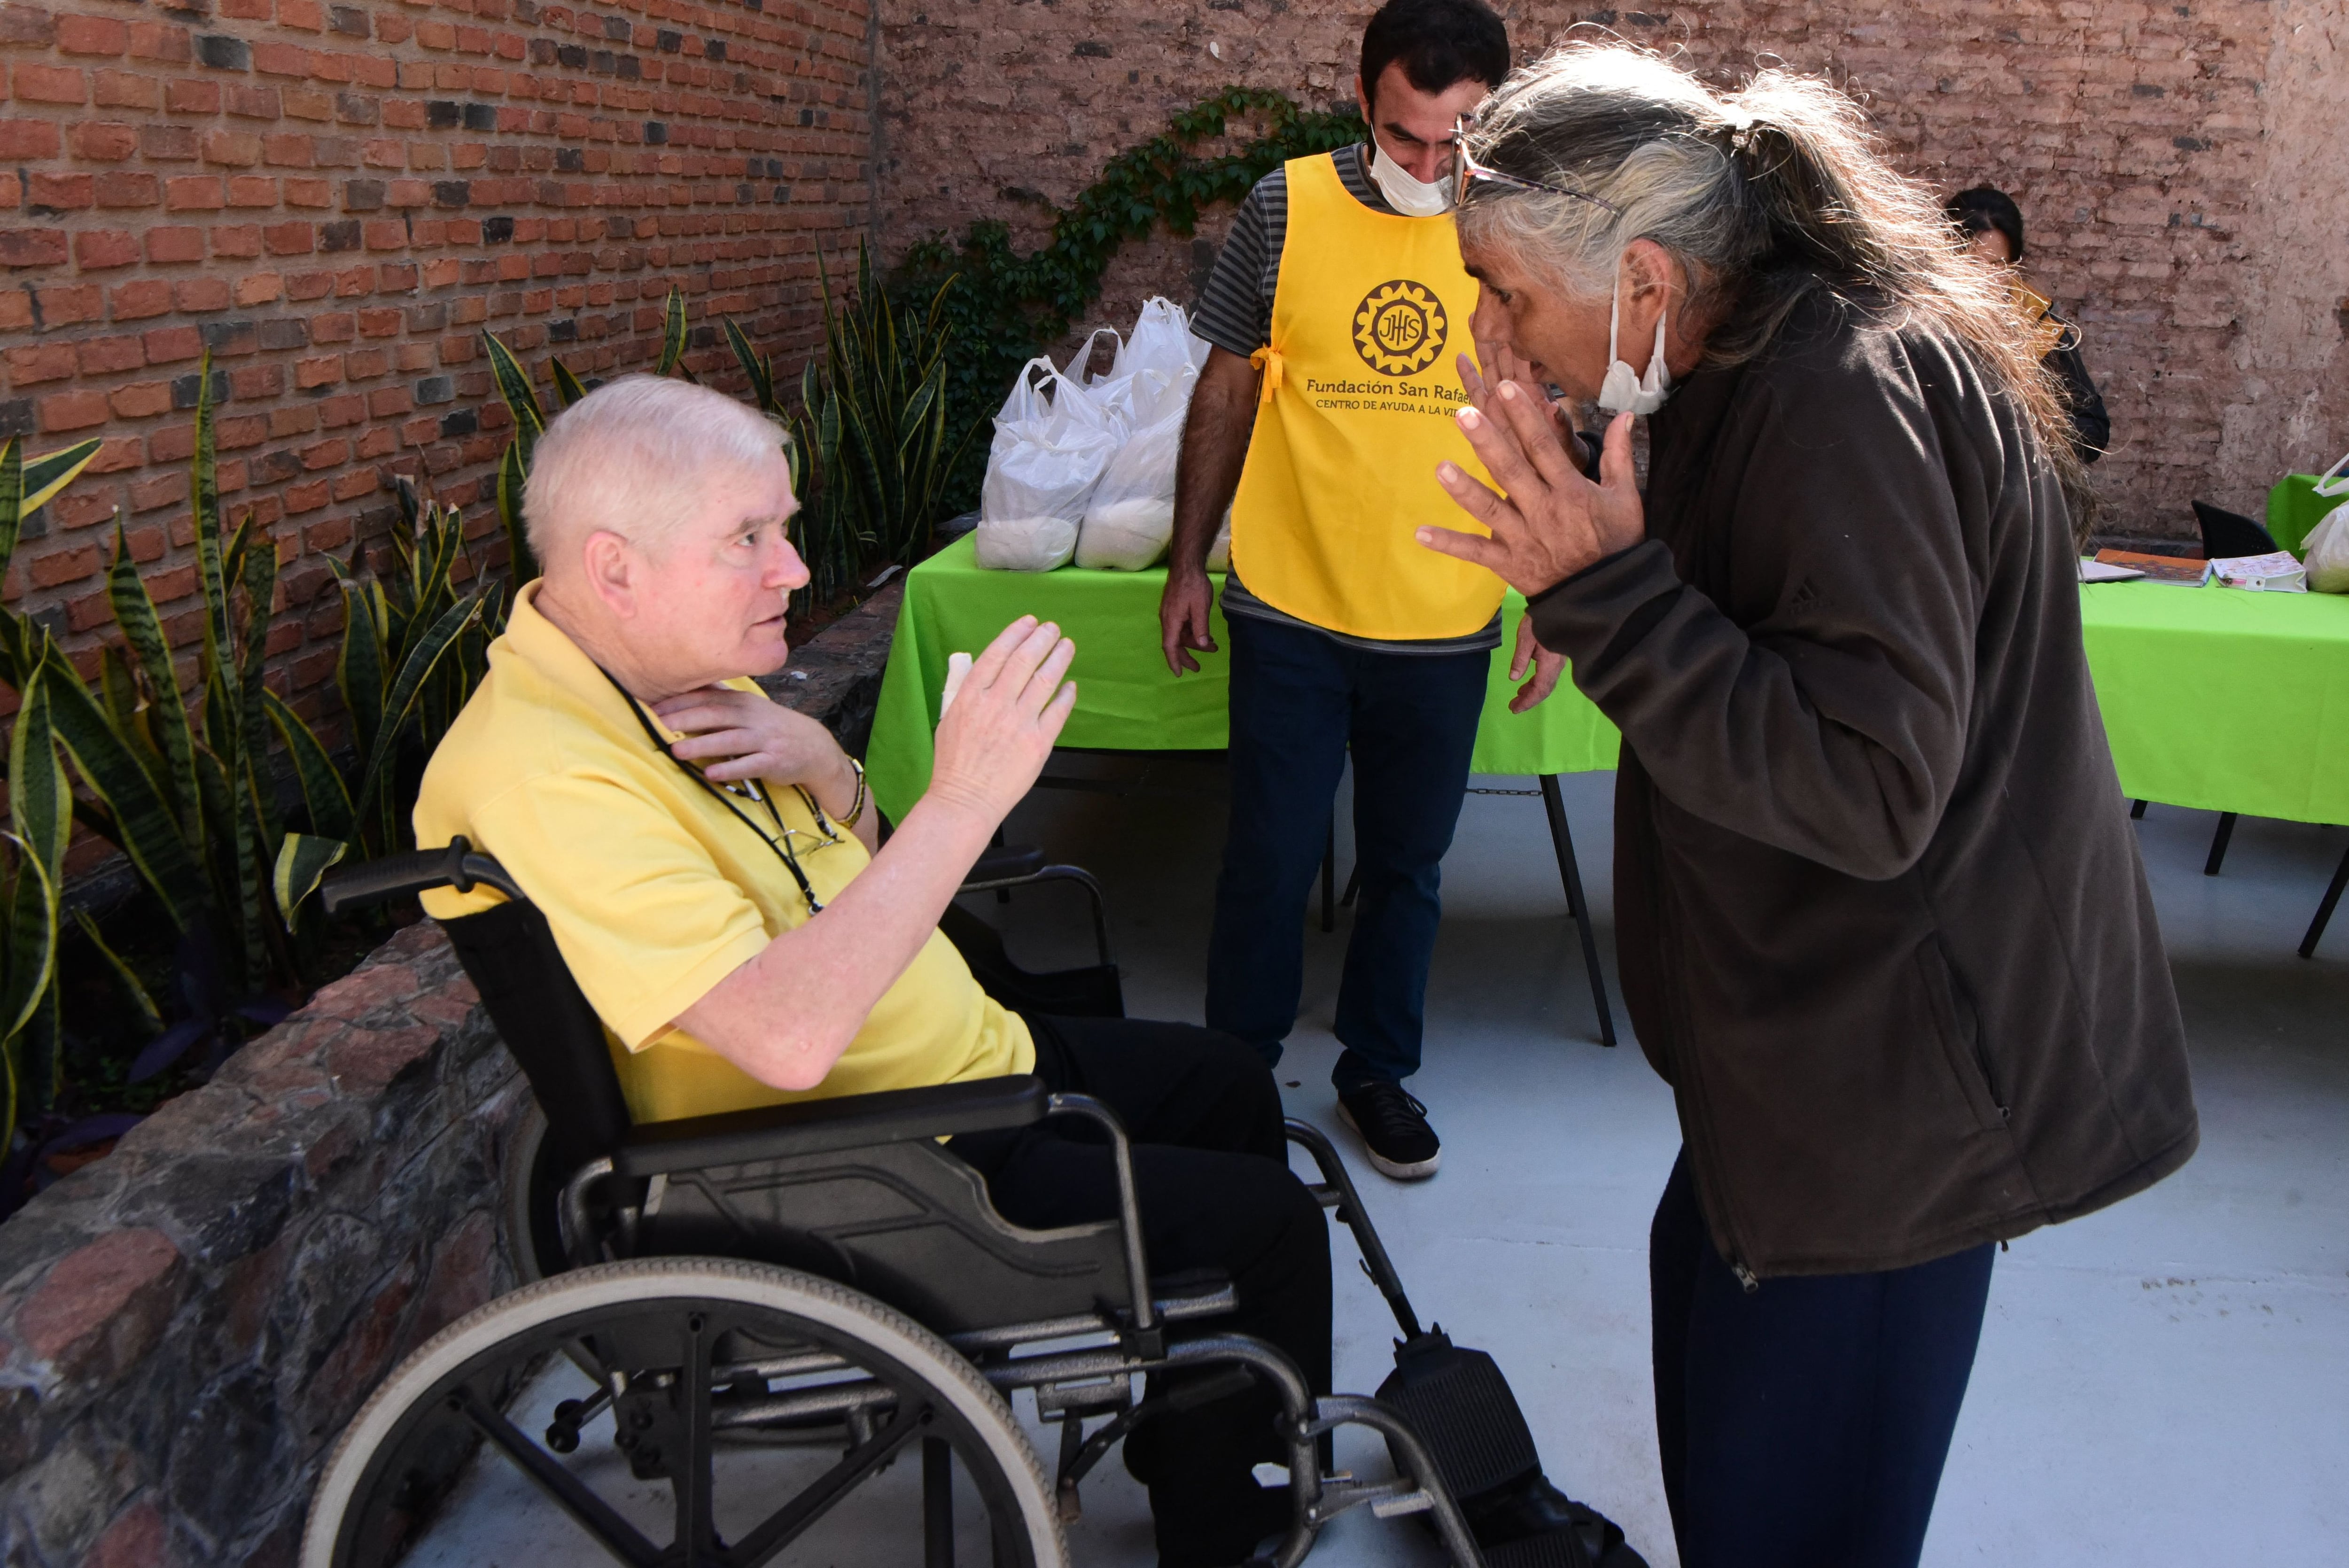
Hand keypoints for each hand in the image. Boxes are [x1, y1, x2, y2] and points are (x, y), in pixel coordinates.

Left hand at [654, 684, 844, 790]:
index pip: (707, 697)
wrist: (813, 746)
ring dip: (702, 744)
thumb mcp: (748, 708)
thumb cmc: (770, 728)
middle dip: (685, 719)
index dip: (680, 701)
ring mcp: (764, 739)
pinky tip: (711, 773)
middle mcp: (751, 717)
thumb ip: (718, 701)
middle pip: (715, 715)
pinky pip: (750, 765)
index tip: (651, 706)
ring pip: (730, 740)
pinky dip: (730, 768)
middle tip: (656, 725)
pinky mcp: (774, 761)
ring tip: (676, 751)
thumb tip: (681, 691)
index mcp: (741, 702)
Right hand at [928, 615, 1077, 823]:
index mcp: (970, 696)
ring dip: (1058, 659)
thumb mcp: (948, 718)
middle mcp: (995, 704)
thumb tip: (972, 661)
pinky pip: (1057, 711)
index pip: (997, 653)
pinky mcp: (1038, 742)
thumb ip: (962, 688)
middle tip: (1052, 629)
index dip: (1016, 633)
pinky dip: (1065, 695)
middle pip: (1024, 660)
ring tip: (1066, 646)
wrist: (965, 800)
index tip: (1029, 623)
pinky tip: (1070, 686)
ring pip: (1044, 680)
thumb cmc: (954, 763)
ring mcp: (1018, 723)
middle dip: (1041, 639)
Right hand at [1159, 569, 1217, 674]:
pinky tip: (1205, 633)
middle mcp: (1167, 620)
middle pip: (1175, 643)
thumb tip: (1202, 645)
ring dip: (1194, 642)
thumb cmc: (1193, 585)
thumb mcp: (1200, 607)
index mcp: (1171, 621)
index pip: (1170, 647)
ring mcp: (1170, 614)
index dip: (1174, 662)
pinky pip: (1182, 626)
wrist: (1186, 565)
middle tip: (1198, 668)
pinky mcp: (1174, 608)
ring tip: (1212, 646)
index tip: (1179, 674)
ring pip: (1180, 635)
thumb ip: (1200, 628)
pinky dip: (1192, 632)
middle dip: (1186, 656)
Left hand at [1418, 386, 1644, 596]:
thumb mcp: (1625, 498)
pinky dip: (1450, 544)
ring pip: (1490, 509)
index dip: (1524, 416)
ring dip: (1464, 489)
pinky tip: (1420, 533)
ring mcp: (1524, 538)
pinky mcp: (1510, 564)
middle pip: (1511, 470)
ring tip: (1440, 468)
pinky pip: (1476, 553)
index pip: (1543, 446)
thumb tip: (1625, 416)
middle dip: (1487, 441)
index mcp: (1571, 490)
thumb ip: (1619, 455)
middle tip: (1463, 414)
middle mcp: (1544, 510)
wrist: (1609, 598)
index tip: (1505, 388)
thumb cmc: (1617, 544)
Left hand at [1506, 613, 1568, 712]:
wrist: (1556, 603)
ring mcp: (1559, 660)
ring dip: (1532, 690)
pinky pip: (1547, 674)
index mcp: (1550, 663)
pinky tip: (1526, 681)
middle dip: (1529, 699)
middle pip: (1544, 689)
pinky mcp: (1557, 655)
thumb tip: (1514, 678)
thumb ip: (1520, 660)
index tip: (1514, 709)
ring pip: (1546, 682)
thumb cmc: (1539, 619)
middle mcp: (1557, 665)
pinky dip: (1536, 681)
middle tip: (1513, 706)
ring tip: (1518, 695)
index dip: (1528, 701)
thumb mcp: (1525, 639)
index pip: (1540, 689)